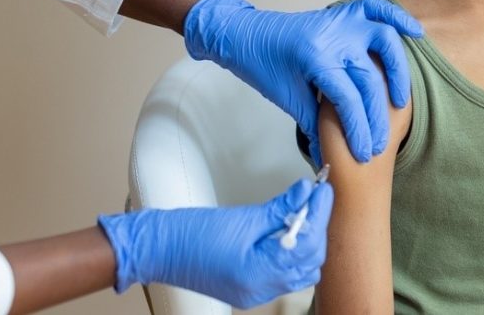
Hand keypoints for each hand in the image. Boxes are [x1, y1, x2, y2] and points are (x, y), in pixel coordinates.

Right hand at [98, 178, 333, 307]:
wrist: (160, 249)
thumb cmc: (191, 234)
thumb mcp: (243, 216)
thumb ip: (279, 208)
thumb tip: (305, 192)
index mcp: (258, 274)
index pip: (307, 245)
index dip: (319, 214)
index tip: (323, 190)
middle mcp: (260, 290)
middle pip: (309, 261)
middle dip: (317, 227)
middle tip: (316, 196)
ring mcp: (256, 293)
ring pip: (300, 270)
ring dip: (307, 241)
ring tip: (303, 211)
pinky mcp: (250, 288)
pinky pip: (284, 274)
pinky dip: (292, 252)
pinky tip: (289, 230)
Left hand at [183, 0, 422, 162]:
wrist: (244, 34)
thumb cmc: (262, 66)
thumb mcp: (287, 97)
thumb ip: (314, 124)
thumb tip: (330, 160)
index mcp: (314, 59)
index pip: (348, 100)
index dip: (358, 131)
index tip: (362, 154)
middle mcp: (332, 37)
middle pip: (370, 80)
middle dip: (377, 117)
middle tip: (379, 144)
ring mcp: (340, 21)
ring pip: (384, 42)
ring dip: (398, 72)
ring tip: (400, 101)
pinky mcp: (342, 13)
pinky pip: (376, 9)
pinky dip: (397, 17)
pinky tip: (415, 32)